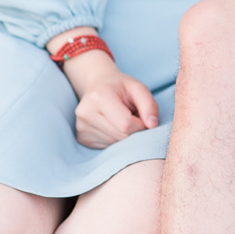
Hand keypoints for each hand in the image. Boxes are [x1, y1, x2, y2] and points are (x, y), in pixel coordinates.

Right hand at [47, 29, 158, 148]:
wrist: (97, 86)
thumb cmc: (121, 87)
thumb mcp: (138, 88)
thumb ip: (149, 105)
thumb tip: (152, 126)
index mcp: (99, 96)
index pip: (126, 124)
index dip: (140, 124)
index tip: (141, 116)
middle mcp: (86, 113)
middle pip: (121, 136)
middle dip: (134, 131)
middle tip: (133, 117)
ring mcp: (81, 127)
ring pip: (115, 144)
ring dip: (125, 136)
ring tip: (121, 120)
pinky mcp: (81, 138)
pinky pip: (107, 147)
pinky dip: (115, 140)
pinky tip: (112, 126)